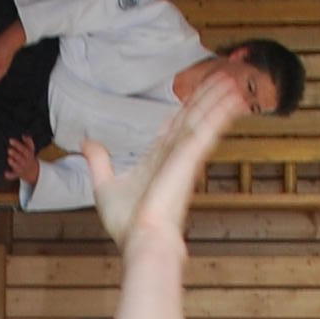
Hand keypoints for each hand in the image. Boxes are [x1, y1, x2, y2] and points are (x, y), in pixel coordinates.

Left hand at [6, 136, 41, 190]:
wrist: (33, 172)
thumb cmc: (29, 157)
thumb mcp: (31, 149)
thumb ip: (28, 142)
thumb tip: (24, 135)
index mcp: (29, 155)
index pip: (24, 149)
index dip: (17, 145)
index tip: (10, 140)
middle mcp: (25, 162)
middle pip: (21, 158)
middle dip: (15, 154)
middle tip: (9, 150)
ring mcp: (21, 169)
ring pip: (18, 167)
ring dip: (13, 163)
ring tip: (9, 159)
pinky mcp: (17, 174)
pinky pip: (13, 176)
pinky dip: (10, 175)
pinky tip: (5, 173)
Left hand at [82, 71, 251, 250]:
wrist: (141, 240)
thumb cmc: (127, 224)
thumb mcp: (105, 185)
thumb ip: (99, 161)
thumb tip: (86, 142)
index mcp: (157, 160)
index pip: (173, 127)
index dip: (184, 109)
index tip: (193, 95)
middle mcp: (173, 155)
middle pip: (192, 118)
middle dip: (206, 97)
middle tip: (222, 78)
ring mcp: (184, 156)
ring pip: (202, 119)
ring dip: (217, 98)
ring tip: (231, 80)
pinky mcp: (190, 158)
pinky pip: (208, 129)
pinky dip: (220, 112)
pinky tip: (232, 97)